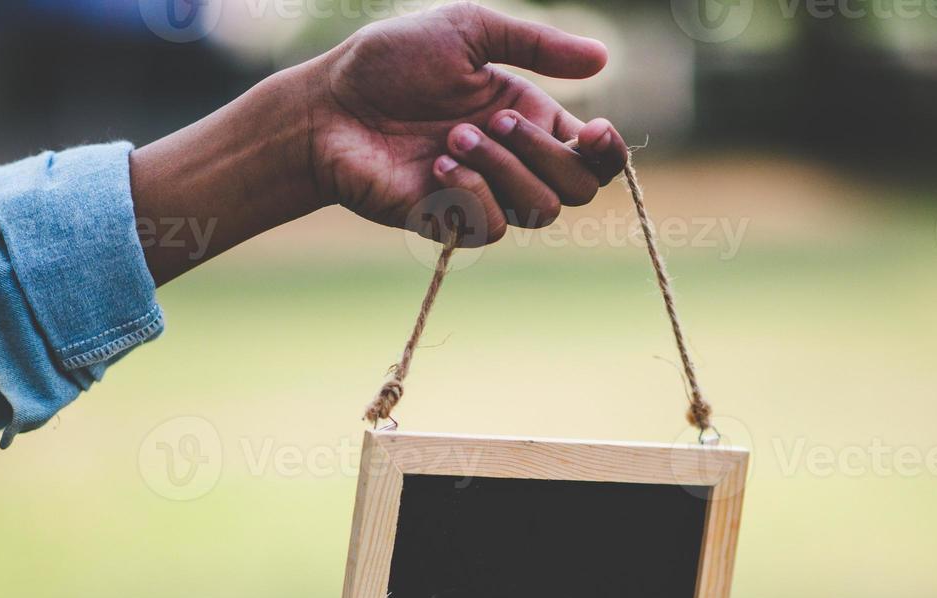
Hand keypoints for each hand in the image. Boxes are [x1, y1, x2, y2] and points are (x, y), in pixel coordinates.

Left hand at [308, 2, 630, 243]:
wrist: (329, 105)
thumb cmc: (391, 62)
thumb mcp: (468, 31)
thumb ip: (536, 46)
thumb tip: (602, 58)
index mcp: (529, 118)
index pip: (595, 155)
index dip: (607, 151)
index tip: (590, 130)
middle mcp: (515, 162)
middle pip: (579, 189)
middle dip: (543, 152)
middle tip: (493, 118)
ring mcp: (485, 196)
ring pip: (542, 210)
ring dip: (502, 168)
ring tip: (450, 136)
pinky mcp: (452, 223)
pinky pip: (495, 227)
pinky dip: (472, 192)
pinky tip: (435, 165)